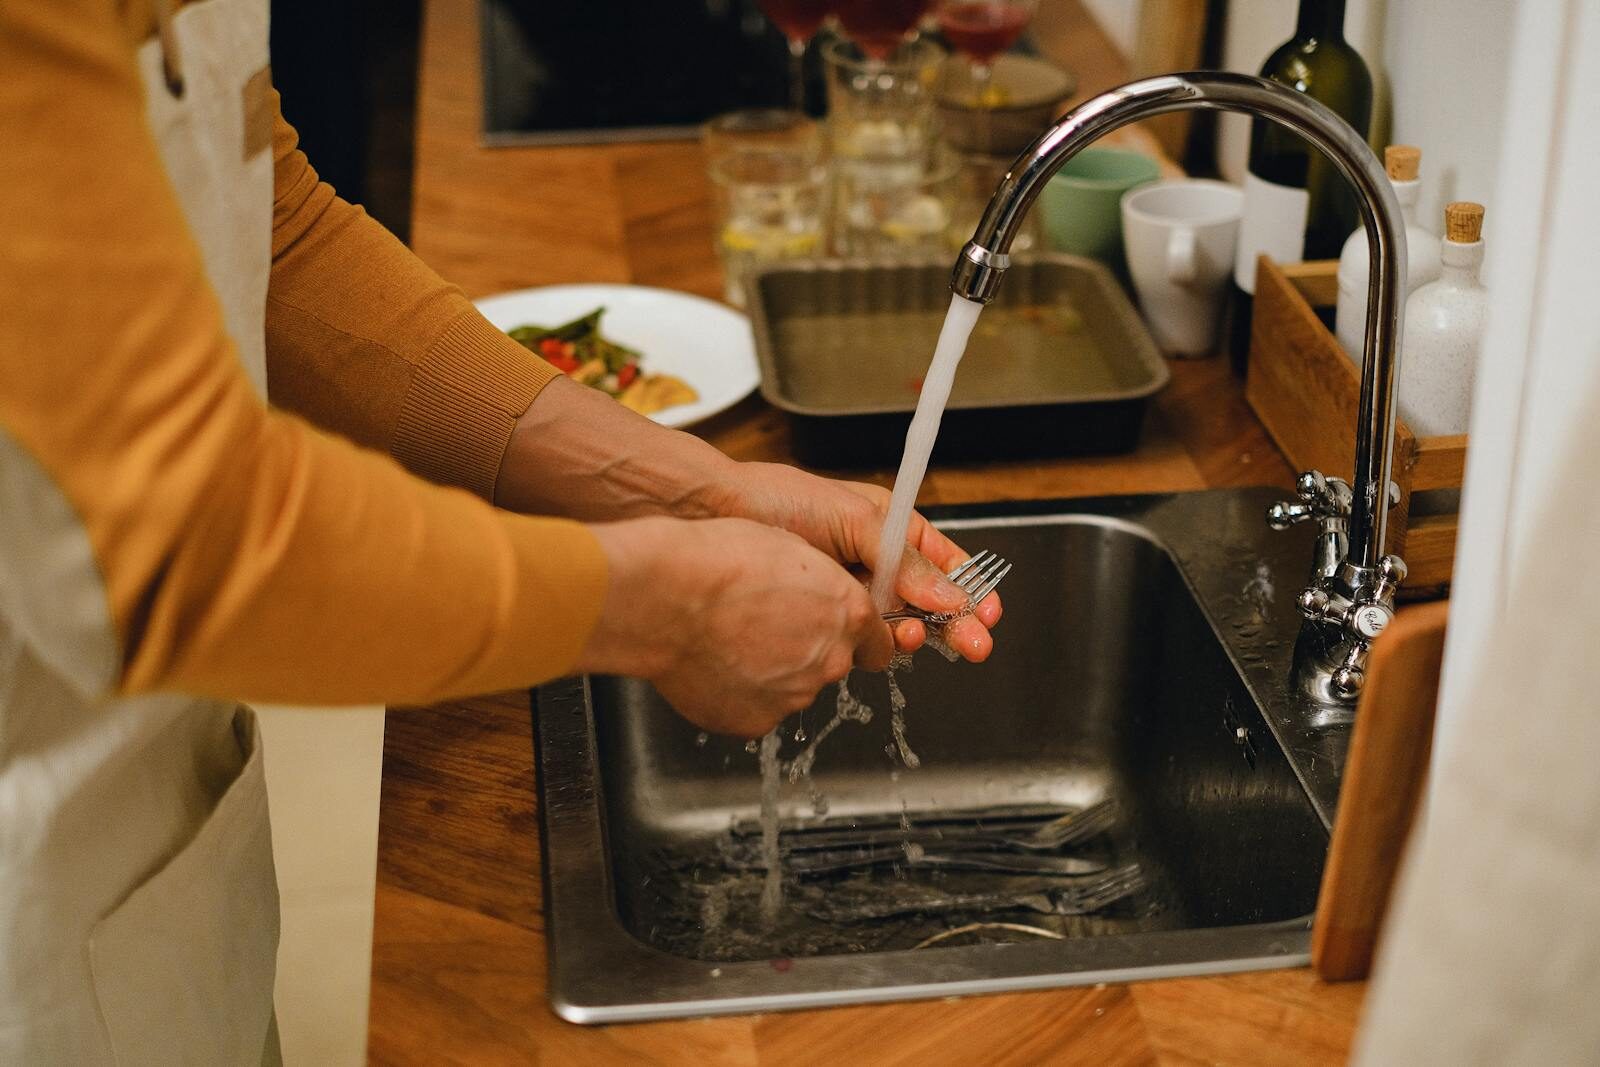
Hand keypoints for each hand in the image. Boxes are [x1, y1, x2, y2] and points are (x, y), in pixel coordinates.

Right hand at [578, 516, 892, 737]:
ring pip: (793, 687)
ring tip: (729, 641)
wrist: (665, 597)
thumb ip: (820, 583)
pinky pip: (757, 708)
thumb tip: (819, 594)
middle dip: (808, 650)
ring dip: (773, 670)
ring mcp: (793, 695)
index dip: (857, 636)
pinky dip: (741, 693)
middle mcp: (829, 659)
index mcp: (847, 612)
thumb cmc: (717, 561)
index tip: (839, 634)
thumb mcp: (787, 547)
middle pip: (833, 665)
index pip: (878, 641)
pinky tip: (715, 664)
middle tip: (764, 627)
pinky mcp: (756, 721)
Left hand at [713, 462, 1001, 660]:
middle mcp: (873, 562)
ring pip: (896, 622)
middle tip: (974, 645)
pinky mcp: (823, 615)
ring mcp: (849, 590)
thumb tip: (950, 594)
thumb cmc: (778, 501)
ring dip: (912, 632)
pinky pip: (860, 636)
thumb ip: (904, 561)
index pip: (943, 562)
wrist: (716, 517)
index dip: (968, 588)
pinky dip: (874, 641)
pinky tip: (879, 640)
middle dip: (953, 622)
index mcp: (889, 528)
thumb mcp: (855, 520)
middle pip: (928, 600)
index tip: (988, 612)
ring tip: (910, 634)